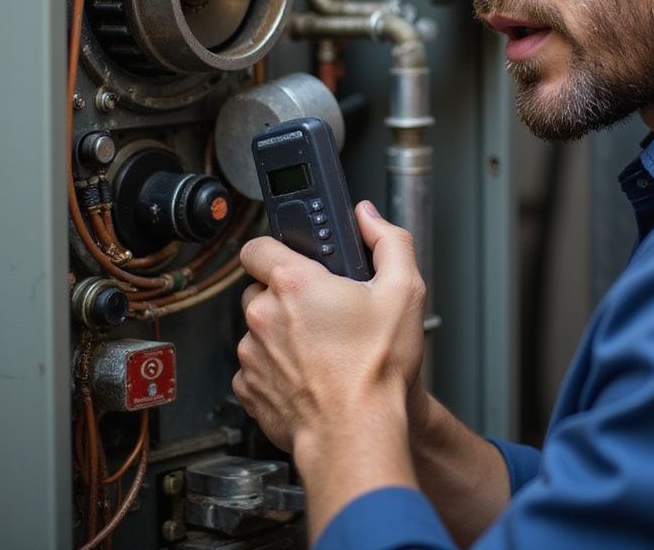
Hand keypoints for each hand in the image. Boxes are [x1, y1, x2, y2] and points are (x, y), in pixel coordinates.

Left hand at [232, 201, 426, 459]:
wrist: (358, 435)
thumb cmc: (376, 371)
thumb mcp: (404, 291)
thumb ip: (388, 241)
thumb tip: (368, 217)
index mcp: (294, 283)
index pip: (258, 245)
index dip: (275, 248)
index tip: (293, 257)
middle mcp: (263, 315)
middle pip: (260, 287)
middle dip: (285, 293)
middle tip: (320, 307)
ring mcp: (252, 354)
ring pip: (258, 328)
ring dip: (280, 332)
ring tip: (319, 347)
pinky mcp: (249, 389)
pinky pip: (256, 366)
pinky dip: (275, 368)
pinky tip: (308, 374)